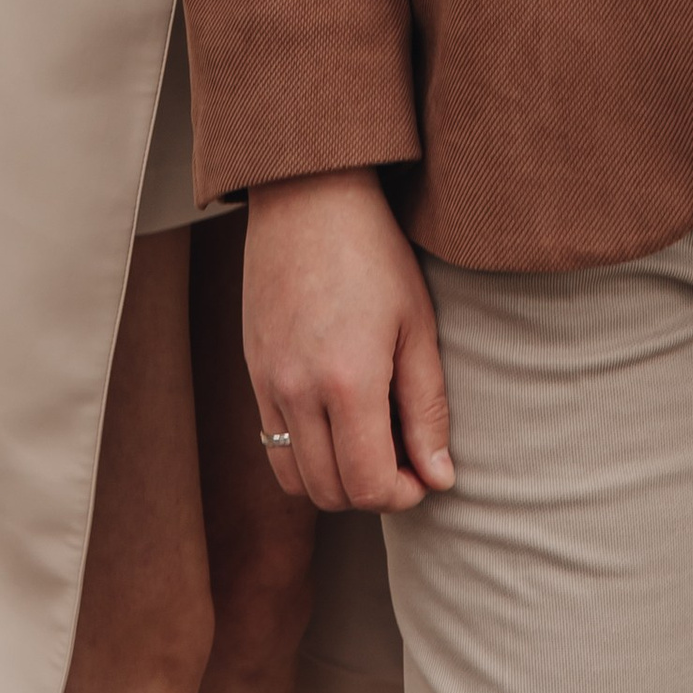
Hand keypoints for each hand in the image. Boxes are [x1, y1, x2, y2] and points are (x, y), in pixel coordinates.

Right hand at [244, 169, 454, 513]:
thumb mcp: (417, 327)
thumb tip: (439, 477)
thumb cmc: (374, 252)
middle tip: (403, 462)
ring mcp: (266, 382)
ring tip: (369, 445)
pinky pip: (270, 442)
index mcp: (347, 382)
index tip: (425, 475)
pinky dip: (304, 453)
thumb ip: (427, 410)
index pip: (367, 486)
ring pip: (293, 477)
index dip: (402, 495)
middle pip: (329, 492)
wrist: (309, 197)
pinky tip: (336, 421)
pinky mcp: (252, 370)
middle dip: (371, 492)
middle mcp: (297, 391)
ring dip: (333, 480)